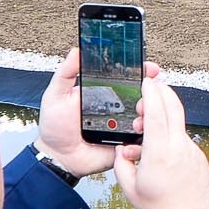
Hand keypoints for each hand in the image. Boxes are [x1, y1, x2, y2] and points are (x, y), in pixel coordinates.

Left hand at [34, 48, 154, 179]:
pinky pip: (142, 139)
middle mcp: (116, 108)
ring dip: (148, 113)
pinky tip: (136, 131)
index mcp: (103, 93)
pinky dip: (145, 135)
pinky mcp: (125, 144)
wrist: (57, 157)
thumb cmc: (55, 128)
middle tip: (149, 92)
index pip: (126, 79)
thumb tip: (76, 51)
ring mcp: (123, 126)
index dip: (140, 72)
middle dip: (152, 92)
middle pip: (142, 96)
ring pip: (146, 117)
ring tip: (139, 114)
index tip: (149, 68)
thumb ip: (66, 73)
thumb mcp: (56, 95)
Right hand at [113, 74, 208, 208]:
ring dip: (163, 118)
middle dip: (162, 91)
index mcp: (159, 152)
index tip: (146, 81)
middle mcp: (178, 146)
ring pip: (177, 124)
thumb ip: (121, 163)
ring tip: (144, 133)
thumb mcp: (129, 188)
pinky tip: (159, 152)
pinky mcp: (198, 157)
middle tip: (152, 85)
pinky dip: (170, 136)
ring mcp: (191, 150)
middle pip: (173, 107)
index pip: (155, 112)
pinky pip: (182, 139)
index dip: (150, 93)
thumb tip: (123, 150)